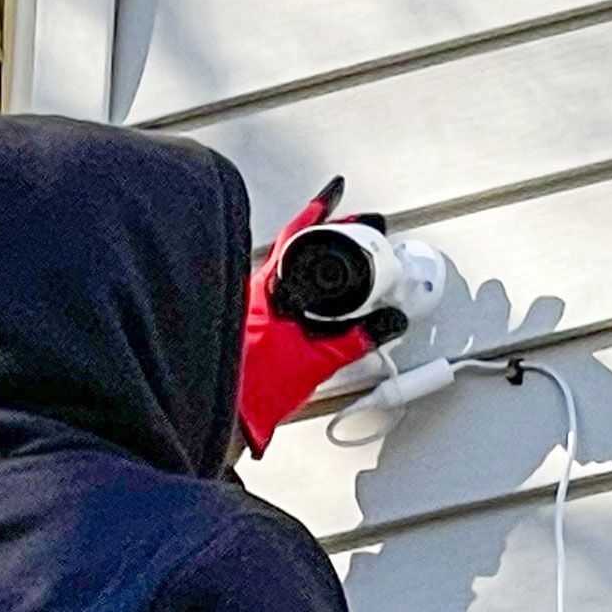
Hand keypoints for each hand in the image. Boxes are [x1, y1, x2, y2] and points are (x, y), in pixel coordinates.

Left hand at [236, 177, 406, 455]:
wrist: (226, 419)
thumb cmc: (255, 392)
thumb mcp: (317, 362)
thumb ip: (355, 340)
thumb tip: (385, 322)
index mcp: (271, 288)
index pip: (297, 234)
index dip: (320, 210)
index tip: (336, 192)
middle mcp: (256, 291)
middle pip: (292, 248)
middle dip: (323, 235)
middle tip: (349, 227)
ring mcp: (249, 307)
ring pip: (285, 271)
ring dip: (311, 262)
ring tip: (336, 260)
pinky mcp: (246, 325)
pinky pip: (277, 293)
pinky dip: (300, 288)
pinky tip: (312, 301)